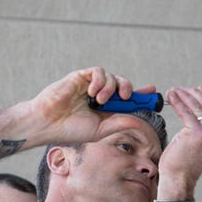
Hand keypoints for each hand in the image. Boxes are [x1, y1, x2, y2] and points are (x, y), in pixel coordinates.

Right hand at [30, 67, 155, 143]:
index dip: (140, 94)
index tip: (153, 92)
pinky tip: (93, 93)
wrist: (48, 124)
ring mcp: (90, 85)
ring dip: (111, 88)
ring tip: (100, 101)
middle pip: (123, 84)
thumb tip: (141, 121)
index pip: (127, 98)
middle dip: (129, 89)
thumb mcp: (101, 129)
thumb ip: (120, 123)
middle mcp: (100, 95)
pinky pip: (98, 72)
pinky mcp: (80, 77)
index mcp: (105, 109)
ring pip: (112, 77)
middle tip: (127, 97)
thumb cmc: (70, 129)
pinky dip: (100, 81)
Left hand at [158, 87, 201, 196]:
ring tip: (175, 91)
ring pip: (198, 106)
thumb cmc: (186, 162)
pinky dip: (178, 101)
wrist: (179, 178)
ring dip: (185, 95)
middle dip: (195, 93)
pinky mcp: (197, 135)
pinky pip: (187, 112)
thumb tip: (198, 105)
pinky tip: (172, 97)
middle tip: (184, 89)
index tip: (200, 89)